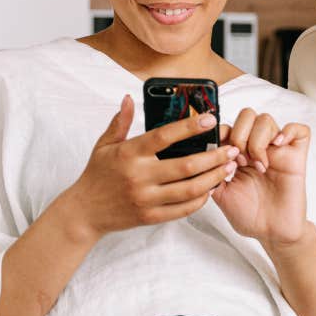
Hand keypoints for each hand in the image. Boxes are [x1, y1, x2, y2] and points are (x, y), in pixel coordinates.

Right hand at [66, 95, 239, 239]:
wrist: (82, 213)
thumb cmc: (97, 174)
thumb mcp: (104, 145)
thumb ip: (120, 121)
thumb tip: (129, 97)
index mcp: (130, 153)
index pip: (164, 136)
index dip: (189, 127)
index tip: (210, 119)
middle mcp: (139, 176)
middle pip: (186, 166)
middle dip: (214, 157)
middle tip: (232, 148)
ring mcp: (146, 199)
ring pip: (189, 189)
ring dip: (214, 178)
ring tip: (229, 167)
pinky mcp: (150, 217)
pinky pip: (182, 209)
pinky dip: (200, 199)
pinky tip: (212, 188)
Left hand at [210, 108, 310, 246]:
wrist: (271, 232)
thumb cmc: (249, 215)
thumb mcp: (221, 194)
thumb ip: (211, 173)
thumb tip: (204, 154)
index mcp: (239, 153)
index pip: (229, 125)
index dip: (223, 135)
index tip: (222, 157)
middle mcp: (258, 146)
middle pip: (247, 115)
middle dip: (239, 134)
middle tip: (241, 160)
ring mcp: (278, 149)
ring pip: (266, 119)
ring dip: (258, 140)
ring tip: (259, 164)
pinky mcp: (296, 155)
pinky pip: (300, 129)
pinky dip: (288, 132)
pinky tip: (277, 147)